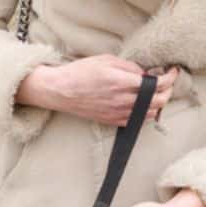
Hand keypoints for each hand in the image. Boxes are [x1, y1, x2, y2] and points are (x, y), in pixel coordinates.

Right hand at [19, 57, 176, 124]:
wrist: (59, 91)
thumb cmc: (80, 72)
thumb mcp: (107, 60)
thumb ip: (130, 67)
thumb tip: (146, 75)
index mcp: (122, 82)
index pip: (158, 84)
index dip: (170, 78)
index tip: (171, 72)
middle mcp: (121, 100)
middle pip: (158, 101)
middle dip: (167, 91)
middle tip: (165, 83)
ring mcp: (116, 112)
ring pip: (150, 113)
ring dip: (157, 104)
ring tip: (155, 95)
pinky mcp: (110, 120)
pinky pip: (135, 121)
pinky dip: (144, 114)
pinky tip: (141, 106)